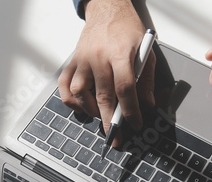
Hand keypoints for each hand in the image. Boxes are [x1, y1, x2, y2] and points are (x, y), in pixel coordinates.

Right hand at [58, 0, 155, 145]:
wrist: (107, 9)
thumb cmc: (127, 29)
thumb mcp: (146, 49)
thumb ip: (146, 78)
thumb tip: (147, 103)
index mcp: (120, 53)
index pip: (124, 88)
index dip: (130, 110)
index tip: (135, 124)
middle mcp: (98, 58)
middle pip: (103, 96)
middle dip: (110, 121)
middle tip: (116, 138)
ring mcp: (82, 60)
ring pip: (80, 93)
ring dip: (90, 110)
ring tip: (100, 116)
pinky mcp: (72, 61)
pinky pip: (64, 85)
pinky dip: (69, 100)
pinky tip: (80, 107)